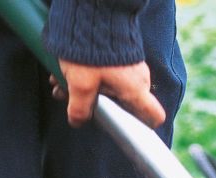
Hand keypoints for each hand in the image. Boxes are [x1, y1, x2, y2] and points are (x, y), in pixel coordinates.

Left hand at [49, 60, 165, 128]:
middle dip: (98, 106)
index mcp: (135, 90)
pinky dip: (90, 76)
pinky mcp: (122, 56)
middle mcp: (139, 80)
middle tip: (73, 101)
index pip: (154, 116)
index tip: (125, 129)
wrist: (94, 11)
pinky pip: (108, 74)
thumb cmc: (91, 51)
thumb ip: (80, 108)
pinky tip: (67, 71)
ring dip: (88, 89)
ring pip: (112, 88)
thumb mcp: (80, 83)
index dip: (144, 127)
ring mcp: (131, 67)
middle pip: (125, 105)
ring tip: (61, 83)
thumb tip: (78, 122)